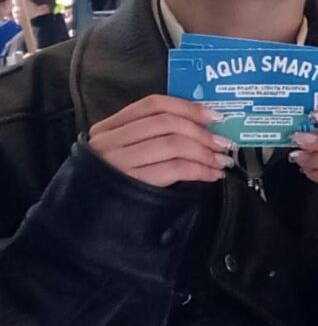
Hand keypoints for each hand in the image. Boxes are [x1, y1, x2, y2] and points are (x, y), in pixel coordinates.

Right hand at [87, 94, 231, 188]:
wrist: (85, 220)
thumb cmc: (112, 184)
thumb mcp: (122, 153)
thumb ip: (149, 137)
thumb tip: (199, 128)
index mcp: (108, 127)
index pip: (153, 104)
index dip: (188, 107)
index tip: (214, 116)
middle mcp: (110, 141)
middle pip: (167, 123)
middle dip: (202, 132)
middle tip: (223, 142)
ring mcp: (119, 162)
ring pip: (174, 144)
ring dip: (205, 152)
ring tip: (221, 160)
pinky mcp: (132, 183)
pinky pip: (175, 169)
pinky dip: (201, 170)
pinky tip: (212, 175)